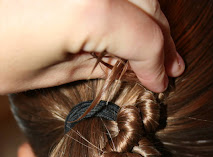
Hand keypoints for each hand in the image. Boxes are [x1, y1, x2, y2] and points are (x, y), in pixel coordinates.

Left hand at [0, 0, 184, 93]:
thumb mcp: (48, 74)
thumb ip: (98, 65)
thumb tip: (134, 68)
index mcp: (86, 9)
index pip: (144, 36)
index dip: (158, 63)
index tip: (161, 83)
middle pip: (148, 4)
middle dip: (162, 40)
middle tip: (169, 67)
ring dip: (149, 19)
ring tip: (156, 48)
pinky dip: (126, 6)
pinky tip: (128, 24)